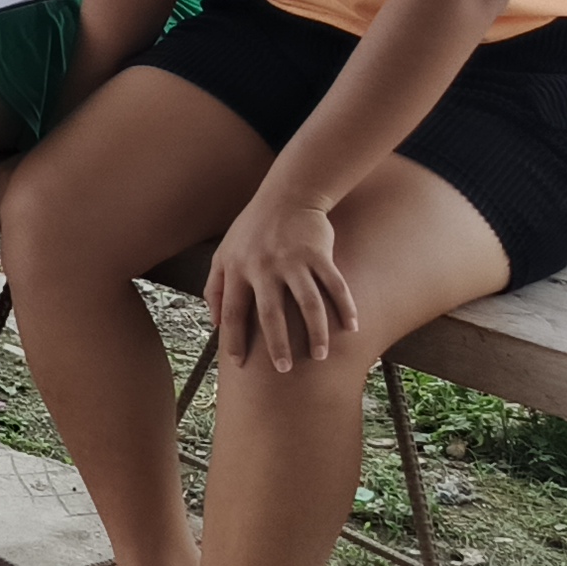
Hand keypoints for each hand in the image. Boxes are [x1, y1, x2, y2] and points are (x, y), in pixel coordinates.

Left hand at [205, 193, 355, 372]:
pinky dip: (345, 308)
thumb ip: (216, 286)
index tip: (239, 364)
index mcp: (237, 269)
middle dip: (277, 345)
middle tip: (284, 369)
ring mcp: (293, 260)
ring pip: (308, 304)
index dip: (234, 339)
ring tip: (320, 354)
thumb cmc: (252, 229)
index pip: (233, 311)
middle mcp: (263, 267)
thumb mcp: (224, 253)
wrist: (286, 196)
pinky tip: (352, 327)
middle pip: (270, 314)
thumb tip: (214, 323)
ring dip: (316, 333)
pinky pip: (335, 286)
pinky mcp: (319, 254)